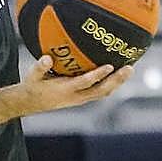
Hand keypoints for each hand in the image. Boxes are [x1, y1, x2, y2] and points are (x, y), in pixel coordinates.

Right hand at [15, 55, 132, 115]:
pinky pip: (101, 92)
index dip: (97, 75)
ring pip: (103, 92)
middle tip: (129, 68)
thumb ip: (40, 67)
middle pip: (101, 90)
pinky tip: (119, 74)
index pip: (84, 82)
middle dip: (116, 80)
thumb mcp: (32, 76)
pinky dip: (112, 84)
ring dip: (117, 82)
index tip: (110, 66)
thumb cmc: (33, 85)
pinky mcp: (83, 98)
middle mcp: (76, 96)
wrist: (32, 102)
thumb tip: (47, 58)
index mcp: (65, 90)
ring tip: (129, 69)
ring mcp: (81, 98)